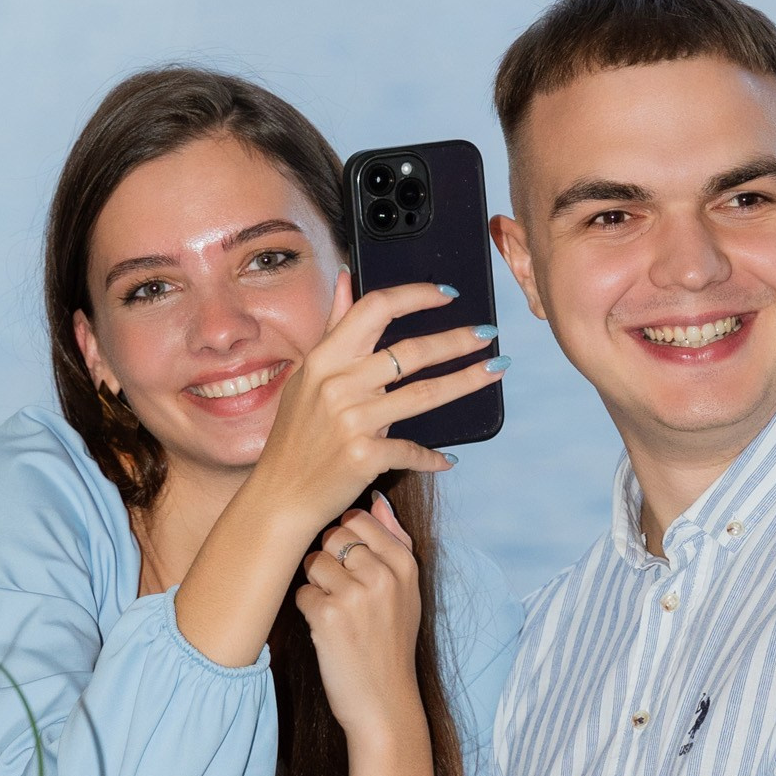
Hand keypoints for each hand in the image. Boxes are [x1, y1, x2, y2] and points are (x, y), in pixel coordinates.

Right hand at [168, 279, 495, 675]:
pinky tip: (448, 458)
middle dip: (457, 340)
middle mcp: (338, 384)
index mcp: (324, 358)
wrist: (280, 497)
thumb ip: (332, 327)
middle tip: (487, 333)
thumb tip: (346, 279)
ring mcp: (352, 421)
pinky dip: (433, 456)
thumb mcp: (306, 376)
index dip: (416, 295)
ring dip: (467, 380)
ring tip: (495, 370)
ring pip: (426, 394)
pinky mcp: (365, 456)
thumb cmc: (295, 435)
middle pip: (411, 351)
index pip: (375, 308)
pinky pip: (413, 450)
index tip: (447, 294)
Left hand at [295, 495, 439, 775]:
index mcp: (406, 564)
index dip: (345, 538)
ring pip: (313, 561)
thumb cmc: (390, 645)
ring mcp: (356, 595)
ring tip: (335, 612)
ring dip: (315, 584)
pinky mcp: (328, 616)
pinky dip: (306, 609)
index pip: (359, 518)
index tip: (350, 564)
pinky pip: (301, 591)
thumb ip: (393, 542)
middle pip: (332, 533)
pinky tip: (326, 630)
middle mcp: (383, 574)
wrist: (384, 703)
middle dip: (327, 557)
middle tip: (339, 590)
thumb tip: (376, 499)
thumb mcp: (406, 593)